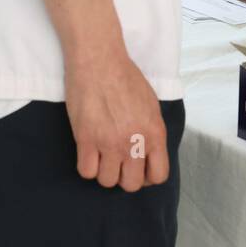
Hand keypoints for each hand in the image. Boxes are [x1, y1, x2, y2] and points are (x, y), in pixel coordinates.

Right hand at [65, 51, 169, 191]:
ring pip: (107, 181)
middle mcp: (135, 142)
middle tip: (118, 162)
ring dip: (104, 171)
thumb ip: (152, 131)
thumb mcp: (151, 105)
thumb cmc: (126, 78)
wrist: (100, 62)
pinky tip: (89, 152)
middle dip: (125, 177)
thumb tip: (148, 151)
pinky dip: (87, 166)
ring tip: (102, 155)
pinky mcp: (86, 139)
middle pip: (132, 184)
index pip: (159, 175)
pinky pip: (86, 172)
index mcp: (155, 133)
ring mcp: (110, 143)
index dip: (148, 176)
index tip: (139, 169)